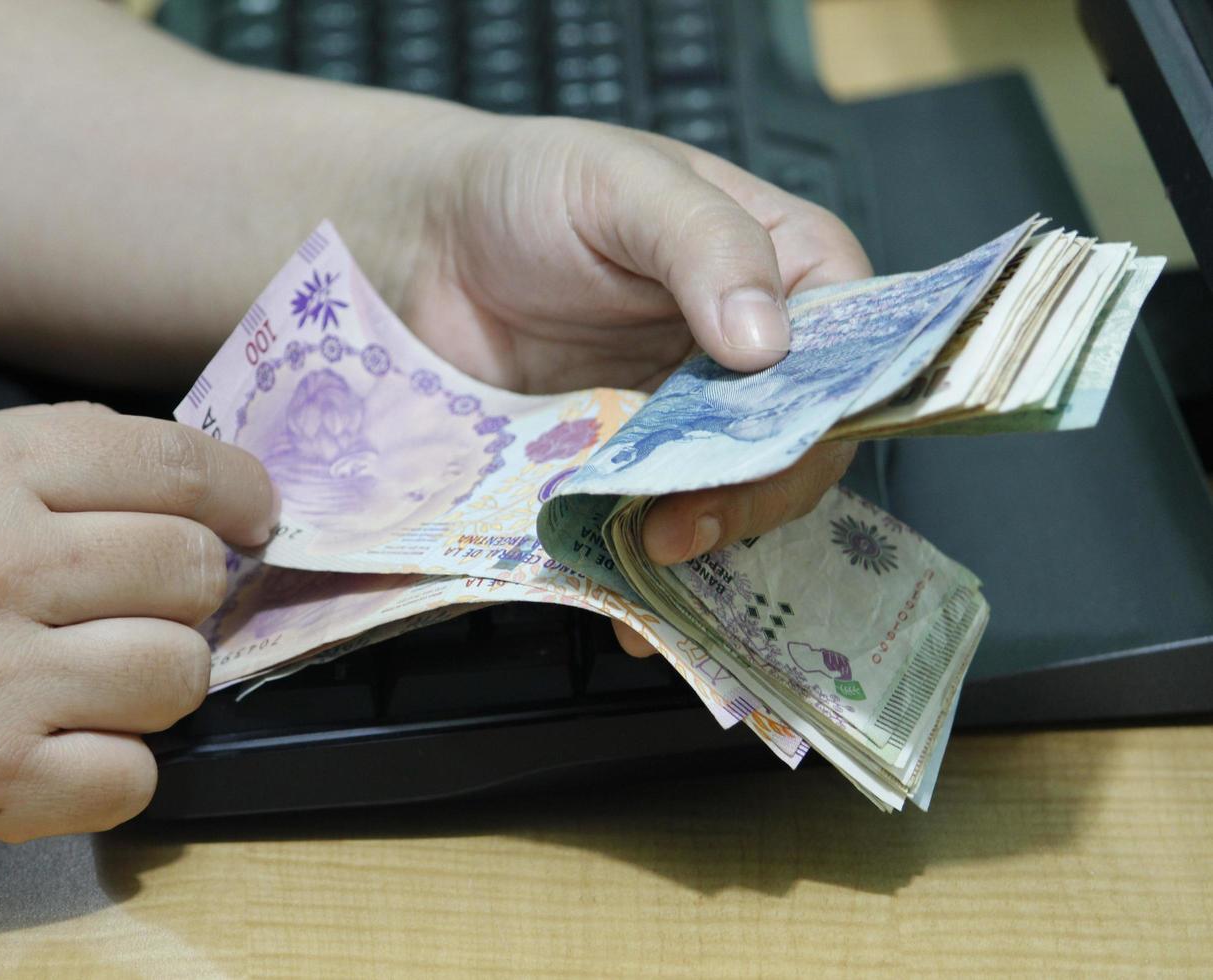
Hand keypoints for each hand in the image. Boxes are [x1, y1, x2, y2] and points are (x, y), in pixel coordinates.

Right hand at [0, 404, 274, 857]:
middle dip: (186, 592)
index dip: (238, 491)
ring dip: (153, 681)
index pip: (174, 464)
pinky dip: (110, 768)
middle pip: (192, 570)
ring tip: (85, 679)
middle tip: (136, 606)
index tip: (253, 516)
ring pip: (181, 672)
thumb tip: (215, 488)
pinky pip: (136, 774)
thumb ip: (71, 463)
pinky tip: (55, 744)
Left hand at [386, 116, 867, 654]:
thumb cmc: (531, 187)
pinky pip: (665, 515)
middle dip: (756, 490)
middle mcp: (756, 350)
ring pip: (736, 491)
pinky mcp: (635, 461)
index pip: (852, 350)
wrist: (424, 245)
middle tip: (688, 522)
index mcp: (788, 265)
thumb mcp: (623, 184)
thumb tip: (765, 341)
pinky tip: (624, 582)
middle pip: (801, 441)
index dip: (829, 409)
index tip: (777, 452)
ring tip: (650, 558)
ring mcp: (695, 413)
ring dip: (705, 535)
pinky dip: (651, 553)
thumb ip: (703, 242)